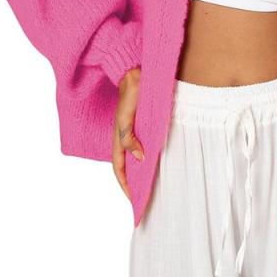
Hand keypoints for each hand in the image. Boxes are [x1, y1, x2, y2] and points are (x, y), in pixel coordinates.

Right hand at [112, 67, 144, 200]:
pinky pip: (145, 146)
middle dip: (134, 183)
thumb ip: (129, 138)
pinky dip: (149, 157)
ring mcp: (134, 133)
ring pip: (136, 158)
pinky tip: (159, 161)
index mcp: (117, 139)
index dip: (125, 186)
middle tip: (145, 197)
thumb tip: (140, 158)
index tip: (134, 200)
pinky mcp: (143, 126)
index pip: (119, 170)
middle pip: (127, 167)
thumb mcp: (126, 119)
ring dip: (142, 171)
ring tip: (153, 184)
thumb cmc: (129, 96)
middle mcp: (125, 139)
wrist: (135, 76)